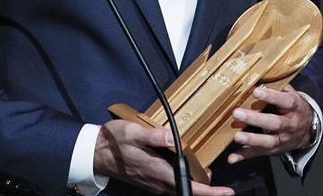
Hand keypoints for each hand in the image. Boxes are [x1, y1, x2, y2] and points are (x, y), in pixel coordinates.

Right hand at [94, 119, 234, 195]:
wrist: (95, 153)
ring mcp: (153, 182)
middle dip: (206, 186)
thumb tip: (173, 137)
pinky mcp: (149, 179)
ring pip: (179, 186)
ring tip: (205, 169)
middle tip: (218, 175)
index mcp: (159, 171)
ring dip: (194, 181)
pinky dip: (182, 177)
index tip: (226, 192)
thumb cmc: (114, 142)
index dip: (210, 192)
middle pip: (188, 189)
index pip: (190, 187)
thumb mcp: (133, 132)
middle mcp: (158, 181)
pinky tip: (184, 165)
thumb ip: (153, 135)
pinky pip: (170, 183)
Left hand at [227, 85, 312, 163]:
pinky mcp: (274, 150)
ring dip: (251, 140)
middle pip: (274, 123)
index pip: (285, 102)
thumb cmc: (293, 107)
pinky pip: (259, 154)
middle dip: (256, 119)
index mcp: (294, 107)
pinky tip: (232, 158)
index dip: (271, 97)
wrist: (308, 129)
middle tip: (237, 113)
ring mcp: (283, 140)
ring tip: (236, 137)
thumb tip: (261, 74)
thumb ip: (279, 86)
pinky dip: (245, 156)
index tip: (256, 92)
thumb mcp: (291, 94)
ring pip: (268, 141)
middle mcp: (290, 125)